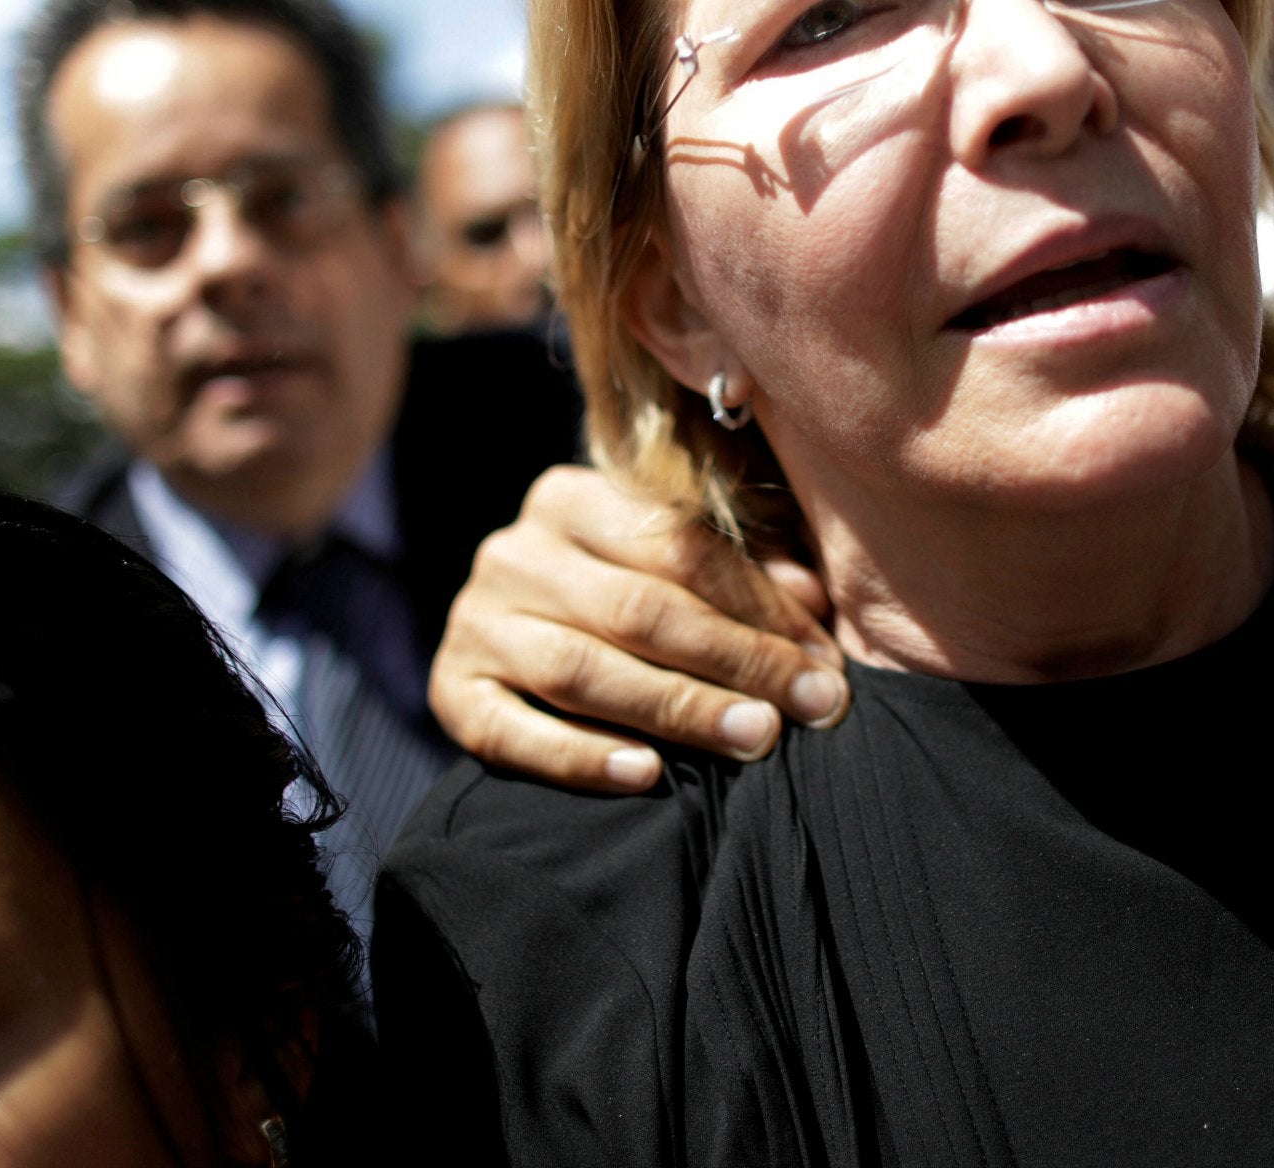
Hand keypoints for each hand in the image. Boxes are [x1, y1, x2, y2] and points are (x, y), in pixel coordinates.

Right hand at [431, 465, 846, 791]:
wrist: (511, 643)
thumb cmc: (620, 598)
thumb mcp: (675, 566)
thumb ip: (745, 575)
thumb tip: (813, 602)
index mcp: (569, 498)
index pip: (678, 547)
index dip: (760, 604)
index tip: (824, 659)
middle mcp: (514, 552)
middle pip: (637, 608)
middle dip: (735, 660)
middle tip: (808, 706)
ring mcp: (475, 622)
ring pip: (582, 669)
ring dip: (678, 707)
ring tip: (754, 737)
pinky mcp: (450, 692)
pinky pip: (513, 732)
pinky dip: (580, 756)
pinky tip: (646, 774)